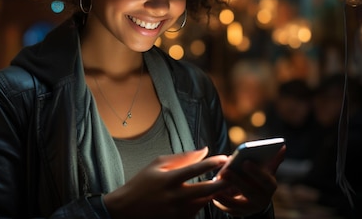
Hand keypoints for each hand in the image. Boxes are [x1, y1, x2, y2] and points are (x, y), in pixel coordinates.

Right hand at [104, 147, 227, 218]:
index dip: (212, 163)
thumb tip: (204, 150)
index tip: (225, 158)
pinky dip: (203, 203)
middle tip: (234, 177)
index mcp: (168, 179)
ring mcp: (177, 211)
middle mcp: (174, 196)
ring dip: (215, 193)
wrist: (127, 209)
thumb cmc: (142, 184)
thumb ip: (182, 157)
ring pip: (205, 202)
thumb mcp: (157, 164)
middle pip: (206, 190)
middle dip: (223, 183)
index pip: (195, 169)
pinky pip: (197, 211)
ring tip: (222, 184)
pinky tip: (205, 195)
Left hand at [212, 146, 285, 216]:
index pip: (265, 180)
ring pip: (237, 204)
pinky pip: (228, 210)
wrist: (255, 198)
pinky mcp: (239, 213)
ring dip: (226, 194)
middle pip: (249, 191)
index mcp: (270, 186)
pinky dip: (220, 203)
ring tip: (215, 184)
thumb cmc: (258, 178)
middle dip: (237, 181)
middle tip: (225, 171)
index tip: (245, 161)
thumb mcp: (266, 170)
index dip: (256, 171)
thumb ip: (272, 160)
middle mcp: (262, 199)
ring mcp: (250, 208)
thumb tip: (282, 146)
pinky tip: (212, 194)